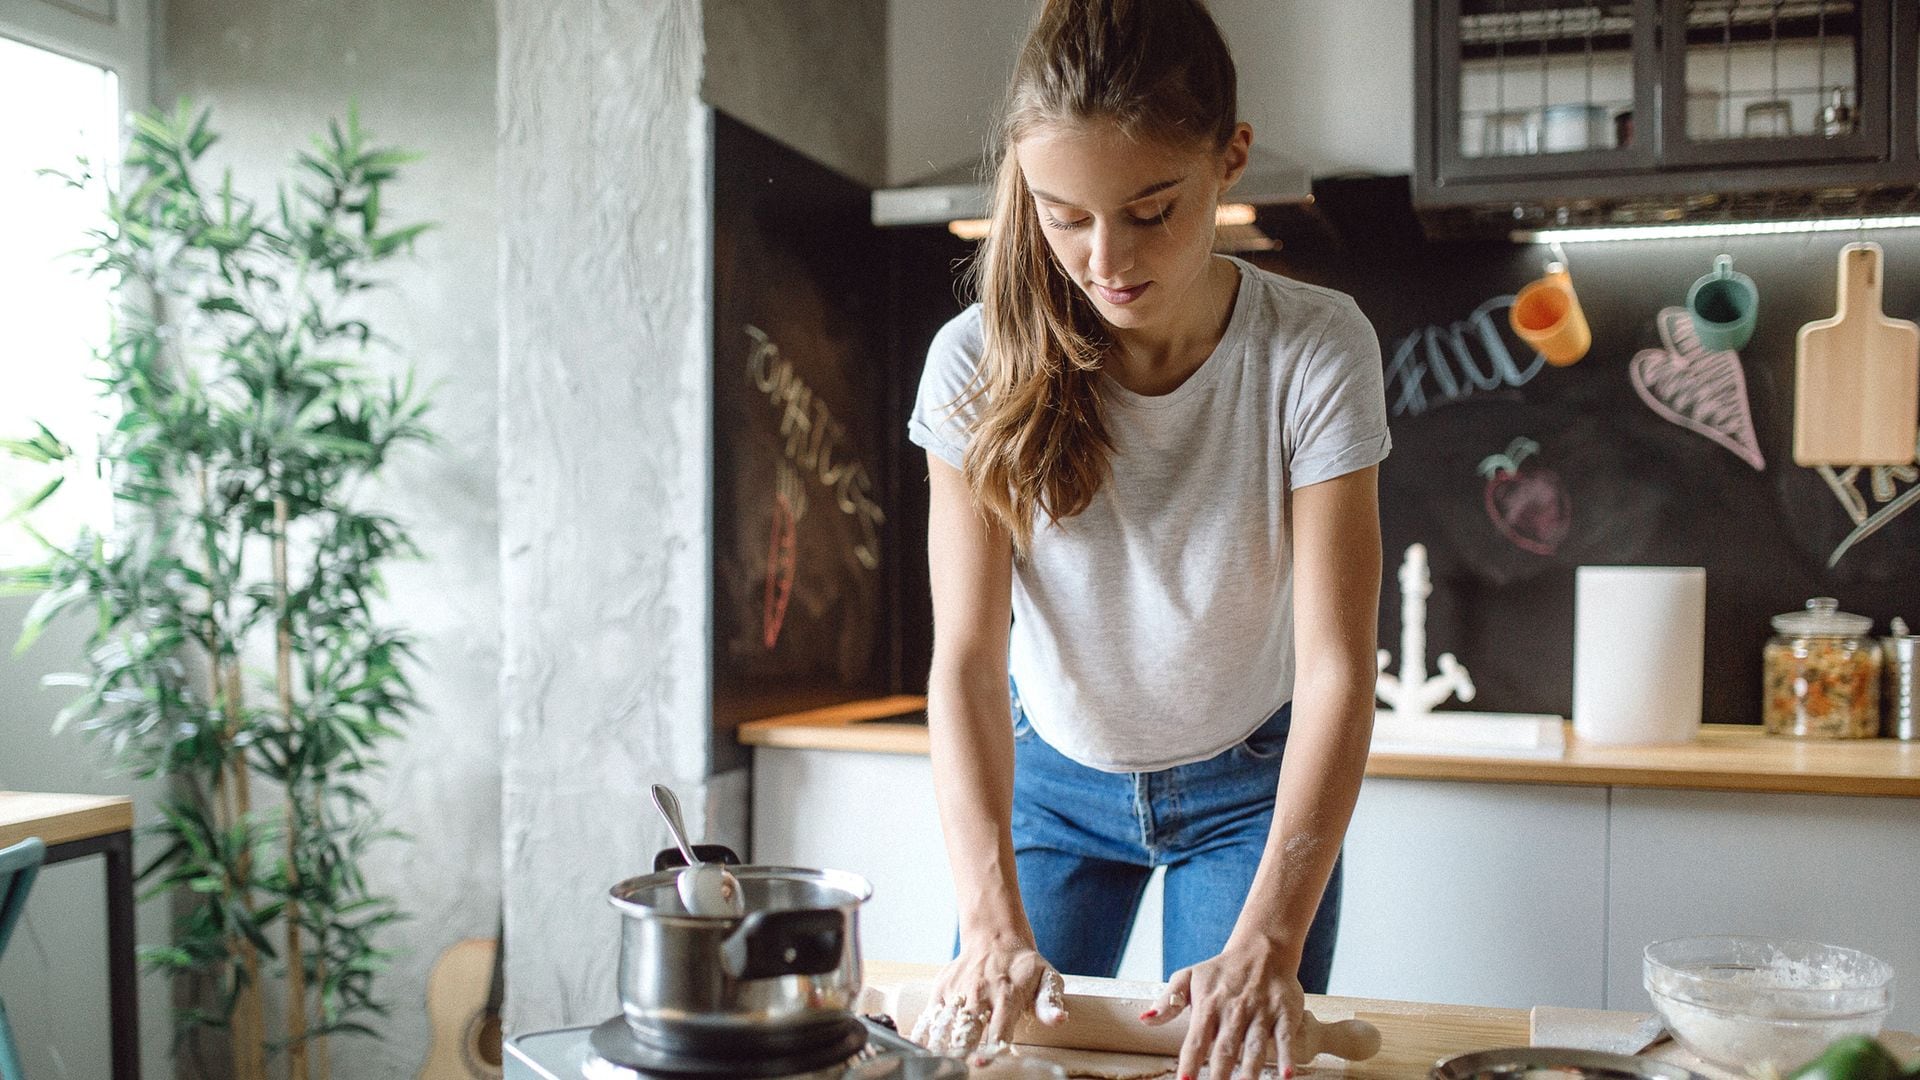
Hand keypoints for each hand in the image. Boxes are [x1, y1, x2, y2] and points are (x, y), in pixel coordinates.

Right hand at [909, 933, 1068, 1058]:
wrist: (996, 936)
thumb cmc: (1024, 966)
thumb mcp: (1046, 978)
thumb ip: (1049, 1003)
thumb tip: (1059, 1020)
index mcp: (1007, 995)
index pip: (998, 1029)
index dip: (991, 1049)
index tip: (983, 1062)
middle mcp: (980, 993)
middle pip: (967, 1027)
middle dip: (963, 1048)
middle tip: (959, 1064)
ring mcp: (958, 990)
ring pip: (945, 1022)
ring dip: (941, 1043)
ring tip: (938, 1060)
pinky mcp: (942, 987)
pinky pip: (930, 1014)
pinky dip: (924, 1032)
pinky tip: (922, 1048)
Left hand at [1142, 936, 1303, 1079]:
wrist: (1262, 948)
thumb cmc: (1222, 970)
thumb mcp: (1189, 977)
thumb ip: (1168, 1001)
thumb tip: (1145, 1019)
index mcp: (1208, 1005)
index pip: (1196, 1040)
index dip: (1190, 1063)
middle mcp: (1234, 1011)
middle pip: (1225, 1049)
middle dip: (1219, 1076)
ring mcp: (1261, 1013)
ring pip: (1255, 1046)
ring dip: (1250, 1071)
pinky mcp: (1285, 1013)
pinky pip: (1285, 1038)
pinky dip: (1287, 1057)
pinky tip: (1286, 1076)